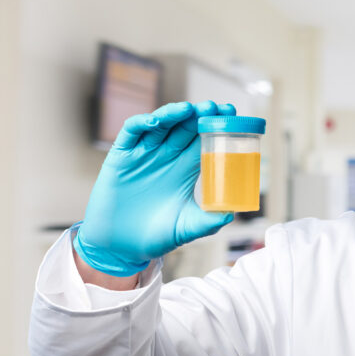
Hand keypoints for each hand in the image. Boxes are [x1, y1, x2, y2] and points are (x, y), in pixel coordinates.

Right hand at [74, 101, 236, 275]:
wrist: (121, 247)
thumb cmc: (157, 236)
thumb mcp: (187, 228)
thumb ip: (208, 221)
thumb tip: (231, 213)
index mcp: (186, 170)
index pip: (205, 141)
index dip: (217, 127)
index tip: (233, 116)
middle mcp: (167, 158)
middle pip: (186, 128)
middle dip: (201, 115)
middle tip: (216, 108)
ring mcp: (144, 155)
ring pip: (161, 126)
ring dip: (174, 114)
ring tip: (189, 110)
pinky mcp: (121, 158)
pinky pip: (131, 133)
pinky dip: (143, 124)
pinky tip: (156, 122)